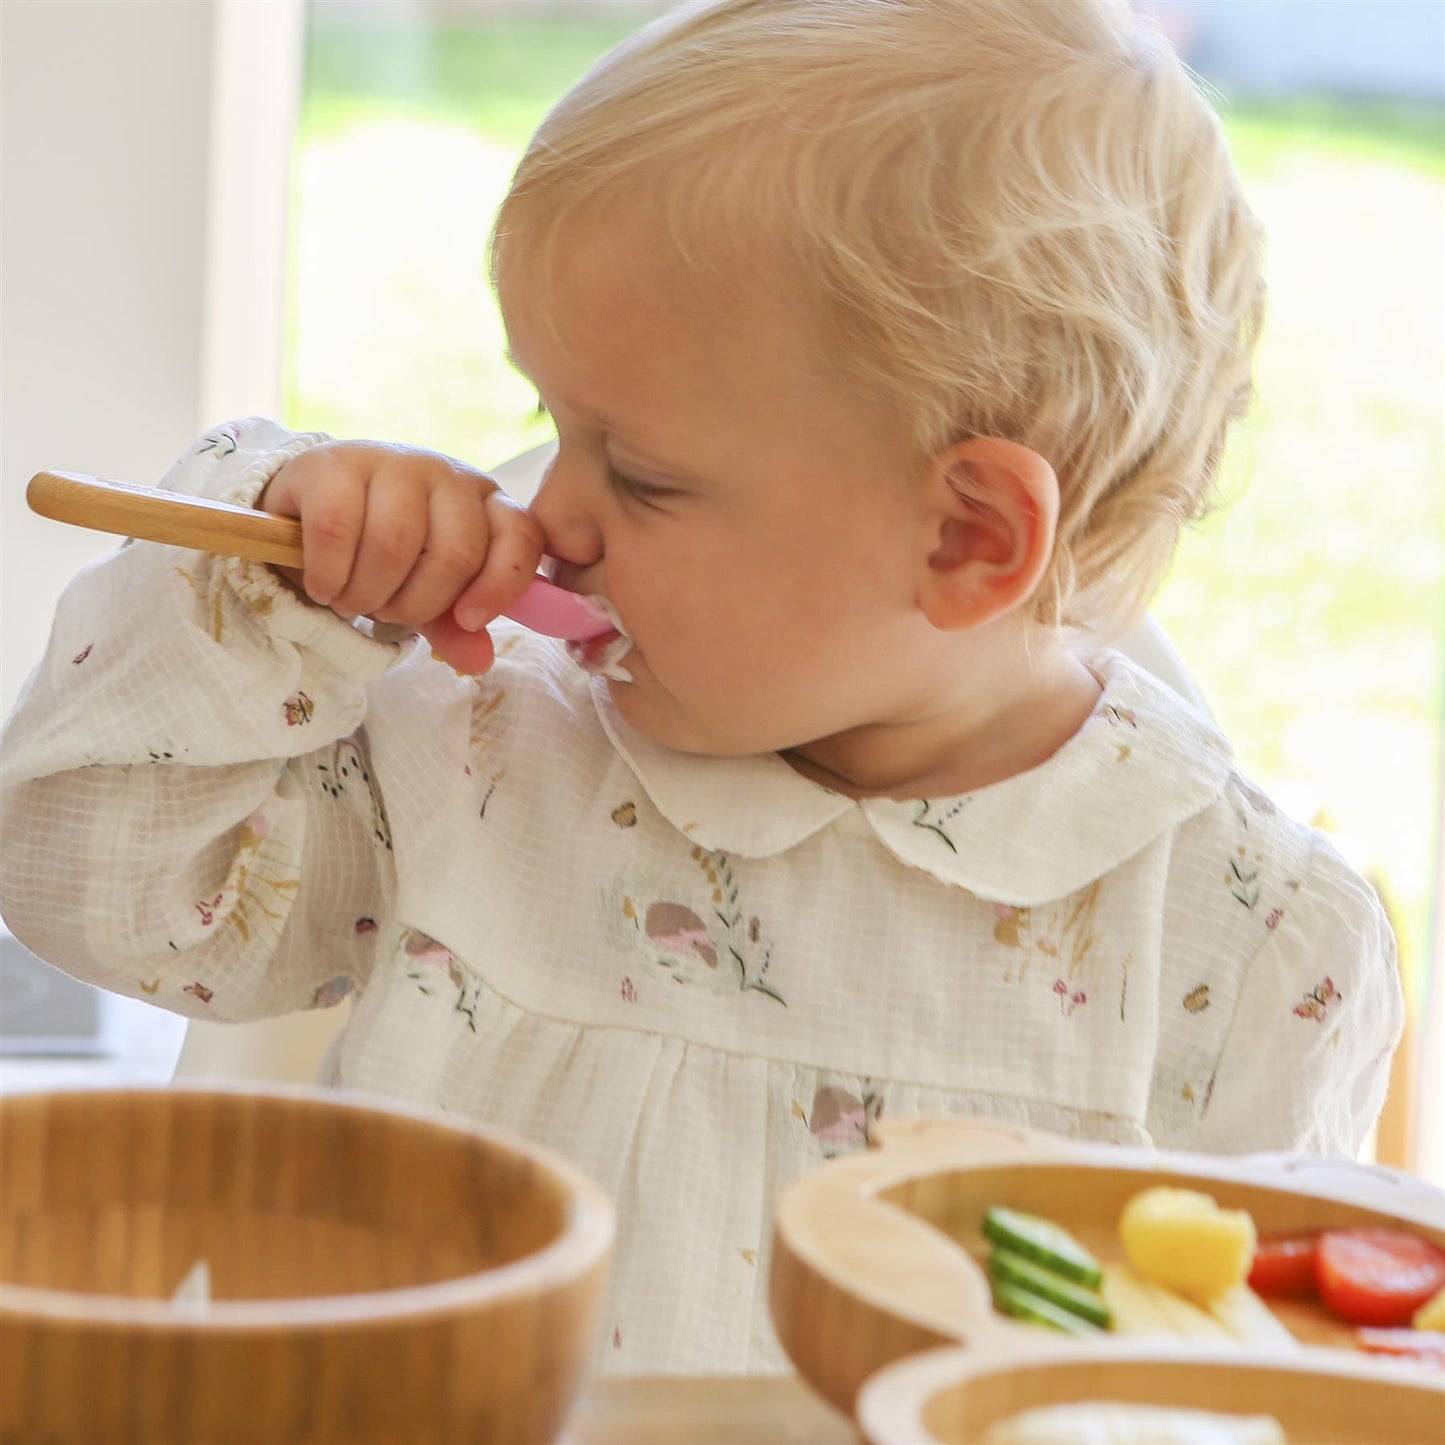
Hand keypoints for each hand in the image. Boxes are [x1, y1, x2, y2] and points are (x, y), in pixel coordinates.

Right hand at [260, 441, 543, 673]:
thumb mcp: (424, 593)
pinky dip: (329, 575)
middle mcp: (447, 476)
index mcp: (485, 504)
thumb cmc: (381, 553)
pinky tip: (324, 586)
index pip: (519, 538)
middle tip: (386, 614)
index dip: (500, 586)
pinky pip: (337, 530)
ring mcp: (392, 463)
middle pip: (456, 553)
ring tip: (351, 601)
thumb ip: (453, 627)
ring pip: (395, 543)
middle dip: (417, 604)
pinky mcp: (334, 465)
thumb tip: (478, 662)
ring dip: (368, 594)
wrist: (307, 513)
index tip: (468, 621)